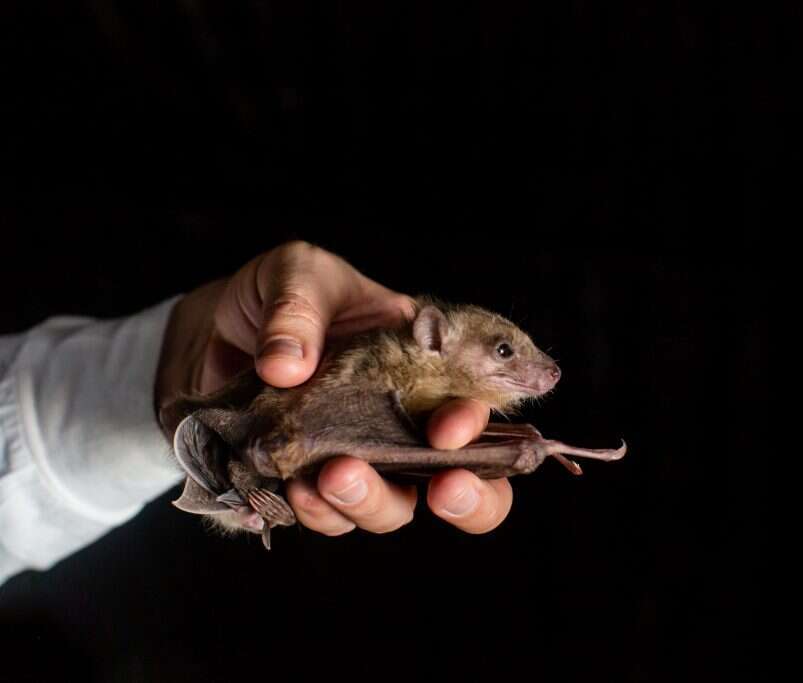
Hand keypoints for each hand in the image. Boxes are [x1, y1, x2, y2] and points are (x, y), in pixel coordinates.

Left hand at [156, 240, 512, 534]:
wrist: (217, 327)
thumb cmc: (283, 294)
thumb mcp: (298, 274)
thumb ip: (298, 311)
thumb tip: (287, 366)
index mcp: (428, 365)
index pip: (477, 407)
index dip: (477, 430)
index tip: (446, 434)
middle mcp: (406, 422)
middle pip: (461, 481)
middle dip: (467, 500)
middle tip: (442, 490)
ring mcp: (362, 459)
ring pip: (392, 509)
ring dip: (370, 503)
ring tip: (330, 479)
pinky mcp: (311, 484)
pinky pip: (326, 516)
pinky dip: (312, 512)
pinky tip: (291, 489)